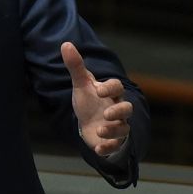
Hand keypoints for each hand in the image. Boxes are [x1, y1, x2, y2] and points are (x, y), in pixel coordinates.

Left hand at [61, 42, 131, 156]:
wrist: (88, 123)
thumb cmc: (88, 101)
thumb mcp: (81, 84)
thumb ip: (76, 66)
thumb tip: (65, 44)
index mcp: (111, 93)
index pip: (117, 87)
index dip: (110, 88)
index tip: (98, 90)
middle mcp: (118, 109)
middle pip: (127, 109)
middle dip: (119, 112)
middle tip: (106, 113)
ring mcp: (117, 126)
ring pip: (123, 129)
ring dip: (113, 131)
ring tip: (99, 131)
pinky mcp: (113, 141)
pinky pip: (116, 146)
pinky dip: (108, 148)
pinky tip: (98, 149)